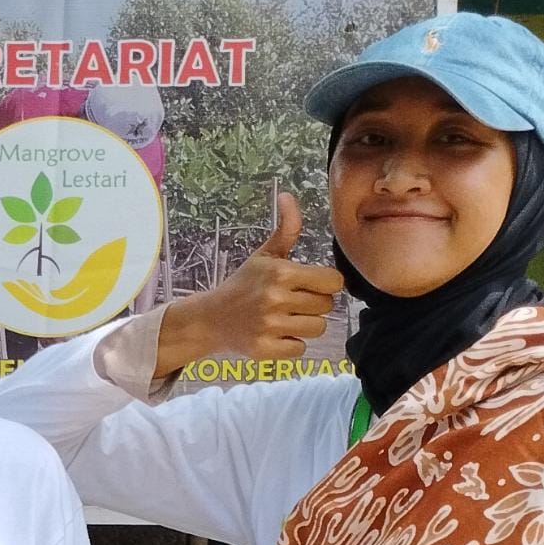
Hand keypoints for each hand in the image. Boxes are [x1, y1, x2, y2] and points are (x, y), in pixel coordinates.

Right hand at [155, 192, 344, 376]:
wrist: (210, 318)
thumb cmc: (243, 284)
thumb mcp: (265, 255)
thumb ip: (286, 229)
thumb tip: (288, 195)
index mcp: (281, 272)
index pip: (333, 281)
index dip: (326, 282)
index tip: (311, 283)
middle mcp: (276, 299)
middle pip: (326, 306)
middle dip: (314, 304)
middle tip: (294, 301)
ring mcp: (270, 326)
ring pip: (317, 329)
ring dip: (305, 324)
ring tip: (286, 318)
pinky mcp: (265, 349)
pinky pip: (300, 349)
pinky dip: (291, 344)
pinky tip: (277, 334)